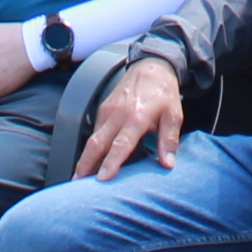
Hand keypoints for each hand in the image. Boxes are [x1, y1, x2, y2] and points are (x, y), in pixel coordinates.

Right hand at [74, 54, 188, 177]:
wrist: (151, 67)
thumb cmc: (163, 93)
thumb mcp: (174, 115)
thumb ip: (169, 140)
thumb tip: (168, 164)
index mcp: (137, 117)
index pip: (121, 144)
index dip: (111, 162)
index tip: (102, 179)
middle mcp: (118, 114)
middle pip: (97, 143)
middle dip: (85, 164)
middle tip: (77, 184)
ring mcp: (108, 111)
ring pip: (92, 138)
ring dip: (85, 158)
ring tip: (80, 177)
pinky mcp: (103, 109)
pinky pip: (95, 131)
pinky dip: (91, 148)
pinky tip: (90, 161)